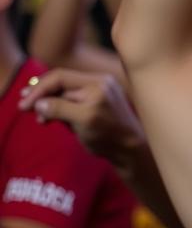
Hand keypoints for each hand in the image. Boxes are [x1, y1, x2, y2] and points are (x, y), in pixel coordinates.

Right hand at [18, 69, 144, 168]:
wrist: (129, 149)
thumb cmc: (110, 135)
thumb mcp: (84, 121)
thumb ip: (61, 109)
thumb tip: (39, 103)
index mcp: (97, 82)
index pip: (60, 77)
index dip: (39, 89)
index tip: (25, 105)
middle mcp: (98, 83)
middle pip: (60, 83)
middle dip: (42, 96)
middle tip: (26, 109)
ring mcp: (97, 92)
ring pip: (63, 93)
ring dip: (49, 104)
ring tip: (42, 120)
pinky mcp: (95, 103)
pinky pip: (70, 101)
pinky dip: (59, 109)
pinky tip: (50, 120)